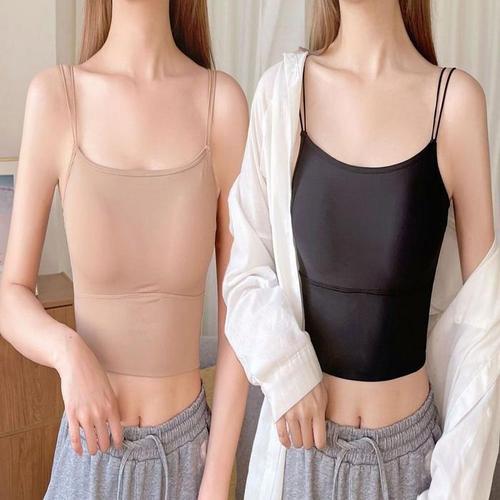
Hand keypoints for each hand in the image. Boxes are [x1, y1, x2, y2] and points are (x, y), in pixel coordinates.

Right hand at [56, 332, 122, 455]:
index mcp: (112, 406)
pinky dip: (77, 447)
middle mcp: (100, 413)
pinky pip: (75, 436)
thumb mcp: (109, 390)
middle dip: (104, 447)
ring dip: (92, 449)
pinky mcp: (72, 414)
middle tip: (103, 449)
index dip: (117, 443)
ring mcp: (85, 414)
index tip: (117, 447)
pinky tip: (79, 452)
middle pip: (104, 440)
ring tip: (93, 451)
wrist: (78, 364)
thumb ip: (111, 406)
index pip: (118, 432)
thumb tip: (112, 422)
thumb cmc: (95, 375)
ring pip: (90, 441)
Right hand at [275, 381, 326, 448]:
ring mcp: (291, 414)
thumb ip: (322, 410)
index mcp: (317, 410)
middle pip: (307, 442)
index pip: (320, 439)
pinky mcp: (280, 413)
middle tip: (308, 439)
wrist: (291, 366)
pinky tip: (288, 443)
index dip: (319, 444)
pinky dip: (285, 442)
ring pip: (295, 440)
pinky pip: (281, 434)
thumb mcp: (322, 393)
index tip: (318, 442)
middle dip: (308, 443)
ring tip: (299, 439)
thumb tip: (322, 426)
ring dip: (298, 442)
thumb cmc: (308, 379)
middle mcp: (304, 415)